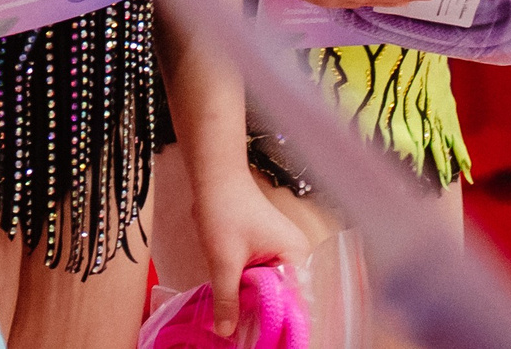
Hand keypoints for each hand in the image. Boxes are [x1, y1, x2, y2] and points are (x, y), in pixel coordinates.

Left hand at [189, 170, 309, 336]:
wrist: (214, 179)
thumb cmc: (225, 211)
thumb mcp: (224, 260)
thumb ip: (227, 298)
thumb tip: (226, 332)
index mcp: (296, 254)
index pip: (296, 300)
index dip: (280, 322)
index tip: (262, 339)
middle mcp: (295, 254)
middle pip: (284, 296)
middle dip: (264, 315)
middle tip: (246, 335)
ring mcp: (281, 251)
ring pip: (270, 288)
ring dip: (254, 303)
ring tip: (239, 324)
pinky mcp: (265, 250)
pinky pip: (262, 278)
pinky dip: (248, 290)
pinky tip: (235, 303)